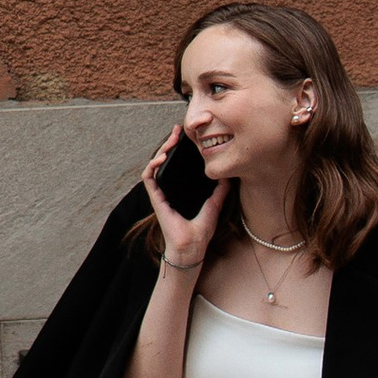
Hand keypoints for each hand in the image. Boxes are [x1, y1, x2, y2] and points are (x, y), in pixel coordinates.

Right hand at [140, 129, 225, 272]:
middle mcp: (168, 188)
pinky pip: (149, 178)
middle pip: (166, 160)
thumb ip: (220, 191)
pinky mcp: (156, 198)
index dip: (179, 149)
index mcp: (180, 189)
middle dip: (170, 143)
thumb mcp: (214, 205)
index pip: (177, 164)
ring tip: (170, 140)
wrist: (191, 247)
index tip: (186, 136)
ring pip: (156, 165)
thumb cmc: (200, 231)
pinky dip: (153, 165)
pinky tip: (161, 158)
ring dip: (161, 150)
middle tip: (178, 131)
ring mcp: (161, 192)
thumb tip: (229, 177)